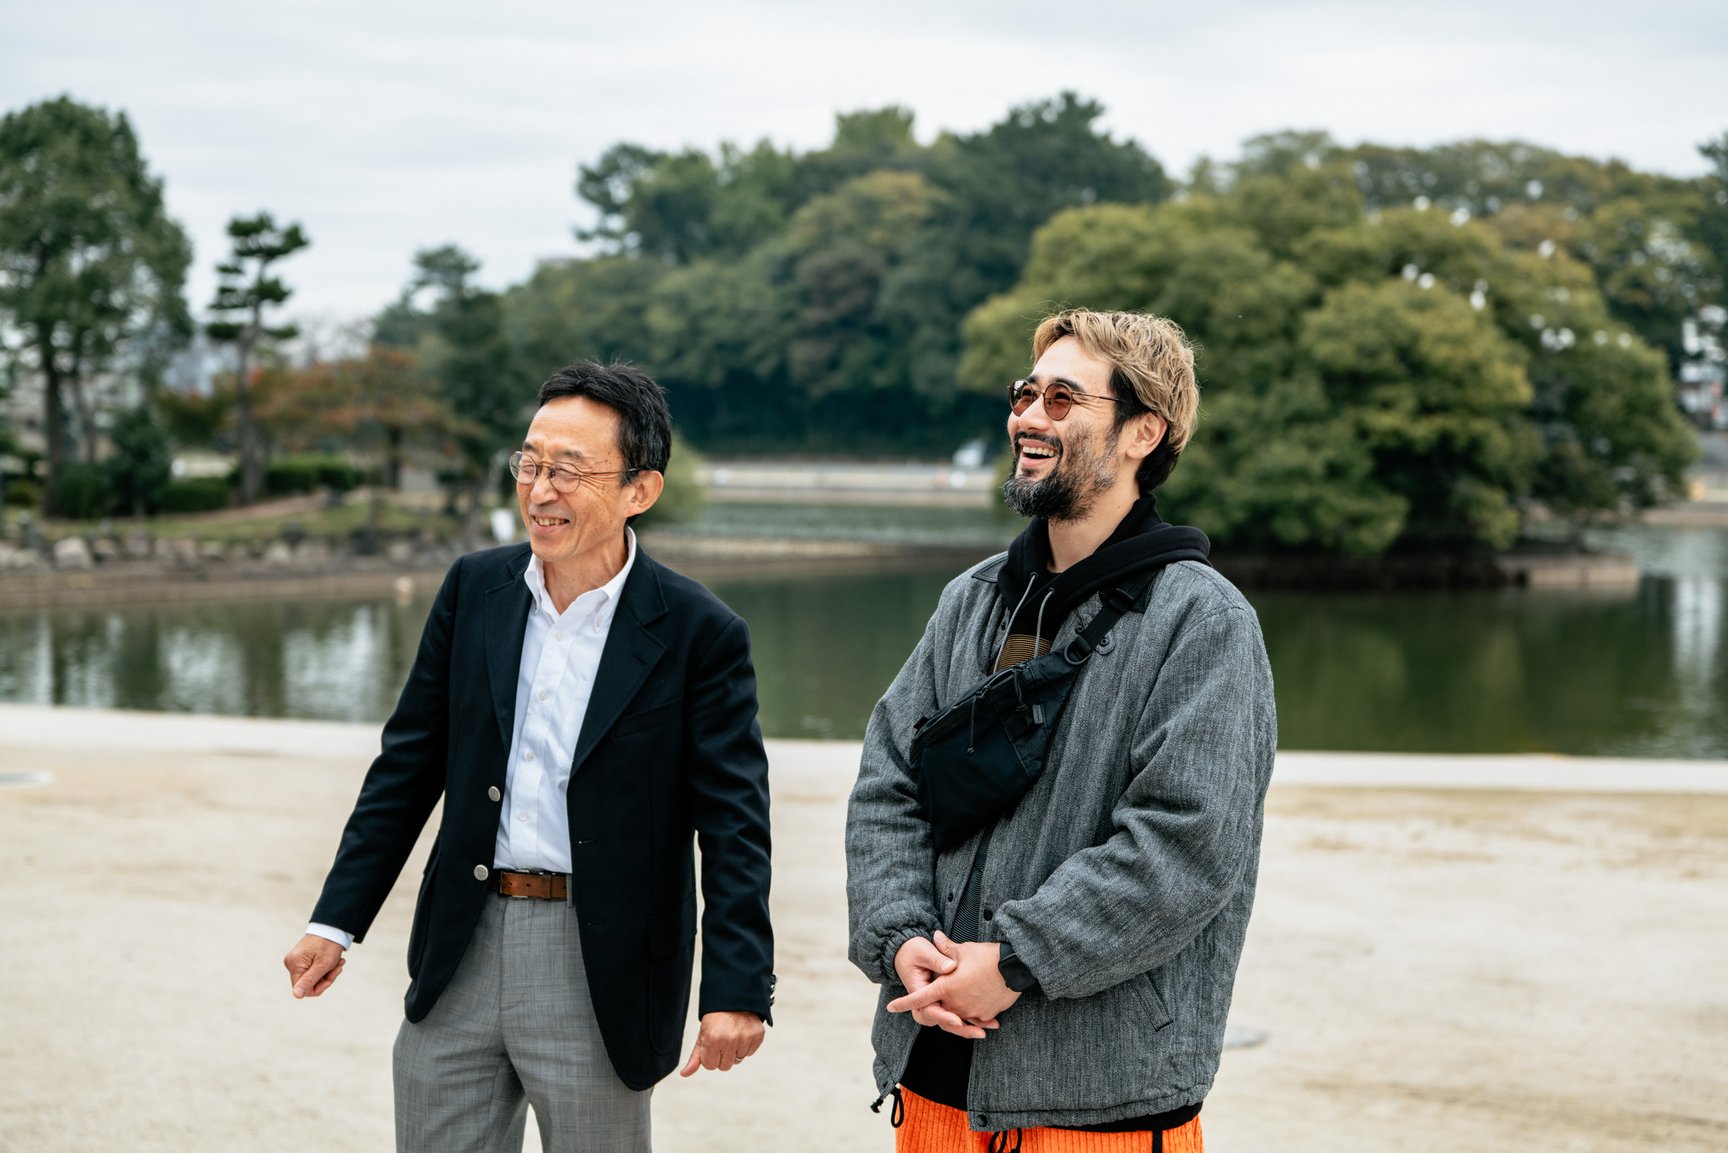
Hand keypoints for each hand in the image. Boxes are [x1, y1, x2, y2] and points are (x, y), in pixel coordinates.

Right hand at [284, 933, 345, 998]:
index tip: (332, 976)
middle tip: (338, 966)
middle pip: (309, 983)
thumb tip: (296, 995)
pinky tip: (334, 960)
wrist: (332, 927)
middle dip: (326, 977)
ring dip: (328, 971)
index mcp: (294, 965)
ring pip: (313, 977)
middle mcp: (291, 964)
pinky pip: (313, 970)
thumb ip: (310, 980)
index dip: (320, 986)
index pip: (304, 989)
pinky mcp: (302, 959)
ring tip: (339, 961)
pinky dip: (325, 967)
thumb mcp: (322, 964)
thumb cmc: (329, 944)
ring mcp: (296, 961)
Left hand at [678, 1010, 764, 1075]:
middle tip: (723, 1039)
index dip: (710, 1056)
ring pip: (738, 1060)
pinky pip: (749, 1053)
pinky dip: (746, 1046)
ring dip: (735, 1050)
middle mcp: (729, 1040)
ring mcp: (744, 1038)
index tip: (712, 1043)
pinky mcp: (757, 1035)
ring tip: (733, 1034)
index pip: (710, 1066)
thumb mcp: (702, 1035)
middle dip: (722, 1056)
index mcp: (712, 1040)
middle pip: (725, 1066)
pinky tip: (743, 1032)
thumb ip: (695, 1057)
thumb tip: (684, 1074)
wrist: (734, 998)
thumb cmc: (715, 1019)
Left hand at [887, 932, 1019, 1031]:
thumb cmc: (986, 957)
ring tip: (963, 999)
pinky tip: (977, 1002)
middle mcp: (954, 1004)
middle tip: (944, 995)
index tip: (891, 1006)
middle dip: (937, 1006)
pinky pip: (974, 1019)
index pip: (918, 999)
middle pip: (939, 1010)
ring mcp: (970, 1012)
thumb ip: (945, 948)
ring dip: (956, 1011)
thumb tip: (935, 936)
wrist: (1014, 967)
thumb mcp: (963, 950)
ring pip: (957, 1017)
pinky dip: (972, 1015)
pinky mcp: (984, 1016)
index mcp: (945, 987)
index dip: (903, 1003)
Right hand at [890, 934, 985, 1039]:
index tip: (957, 1020)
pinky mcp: (947, 1001)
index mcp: (918, 991)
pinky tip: (992, 1020)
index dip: (943, 1016)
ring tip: (991, 1025)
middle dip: (960, 1029)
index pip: (929, 1009)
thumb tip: (950, 966)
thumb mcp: (923, 951)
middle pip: (942, 1022)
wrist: (908, 951)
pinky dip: (974, 1019)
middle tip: (978, 1032)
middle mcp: (927, 1001)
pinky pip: (959, 1014)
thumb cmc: (914, 951)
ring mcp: (938, 1002)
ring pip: (952, 1021)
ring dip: (970, 1027)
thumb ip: (937, 959)